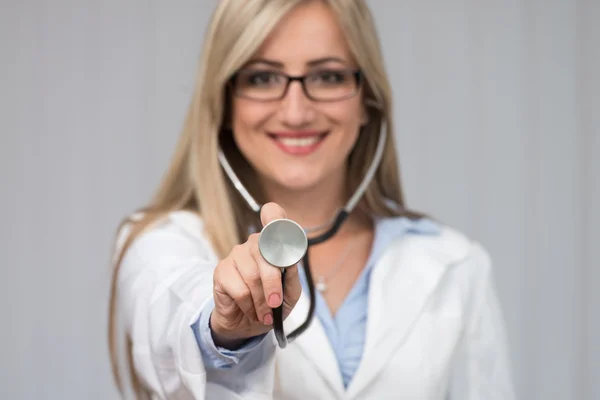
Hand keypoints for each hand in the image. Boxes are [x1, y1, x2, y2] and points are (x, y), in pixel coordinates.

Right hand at [210, 202, 302, 348]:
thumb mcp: (290, 293)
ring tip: (264, 313)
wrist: (248, 324)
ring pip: (252, 276)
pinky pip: (239, 289)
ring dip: (261, 301)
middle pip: (265, 255)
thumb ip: (291, 276)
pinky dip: (248, 305)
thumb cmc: (271, 303)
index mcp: (273, 244)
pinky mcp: (221, 271)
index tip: (274, 218)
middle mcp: (253, 244)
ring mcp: (236, 255)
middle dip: (273, 285)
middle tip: (275, 304)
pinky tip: (250, 310)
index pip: (273, 217)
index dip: (274, 217)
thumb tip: (291, 261)